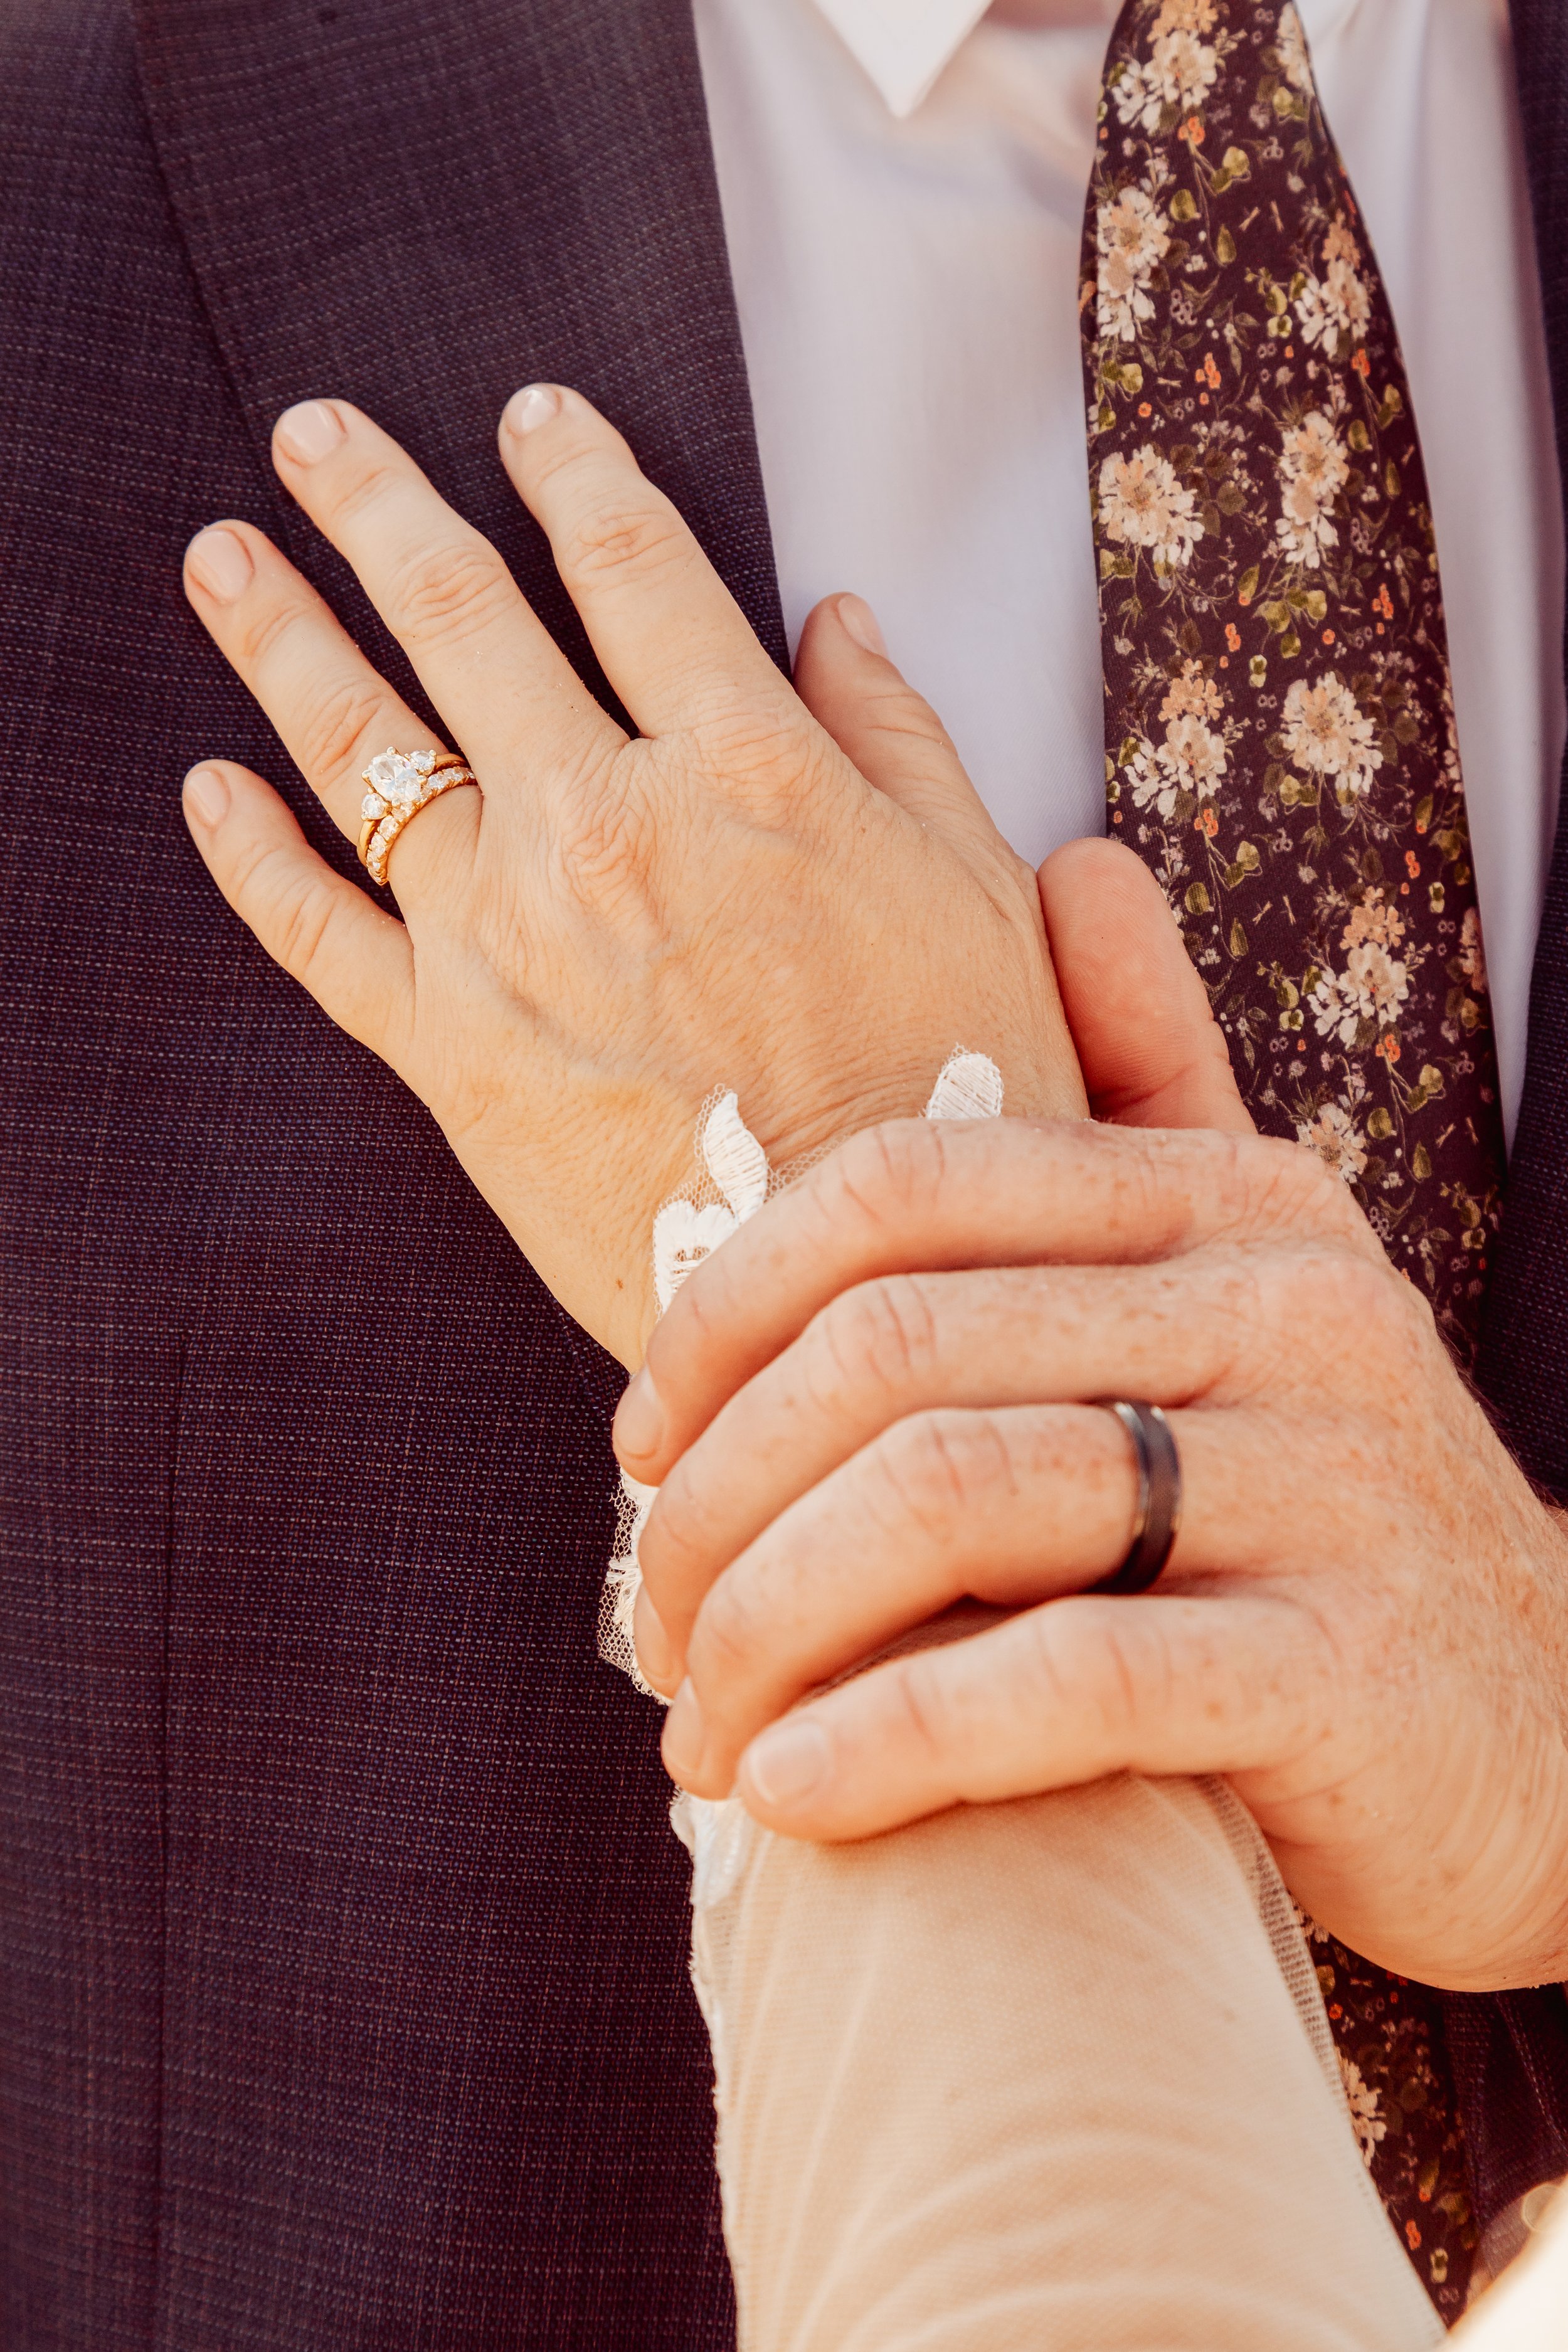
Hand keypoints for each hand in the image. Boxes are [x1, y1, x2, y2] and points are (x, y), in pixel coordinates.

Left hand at [180, 386, 1083, 1367]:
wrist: (852, 1289)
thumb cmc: (946, 1096)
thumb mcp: (978, 894)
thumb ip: (899, 741)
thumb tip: (835, 619)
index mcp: (746, 768)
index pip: (634, 566)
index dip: (576, 472)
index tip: (531, 417)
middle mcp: (604, 826)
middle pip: (460, 615)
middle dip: (376, 504)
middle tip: (314, 434)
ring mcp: (508, 939)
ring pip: (362, 747)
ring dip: (281, 632)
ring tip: (220, 557)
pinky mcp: (447, 1053)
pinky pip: (319, 933)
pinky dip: (253, 853)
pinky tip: (209, 788)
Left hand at [618, 859, 1567, 1989]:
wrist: (1550, 1741)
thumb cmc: (1329, 1510)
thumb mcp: (1258, 1275)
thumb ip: (1160, 1086)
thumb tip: (1080, 862)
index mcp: (1232, 1199)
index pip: (903, 1187)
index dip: (727, 1309)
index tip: (641, 1439)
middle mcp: (1288, 1305)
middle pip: (893, 1351)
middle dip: (719, 1500)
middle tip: (649, 1621)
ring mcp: (1329, 1481)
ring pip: (954, 1501)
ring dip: (775, 1627)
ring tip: (698, 1728)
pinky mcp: (1345, 1667)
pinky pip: (1064, 1679)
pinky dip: (889, 1740)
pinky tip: (790, 1795)